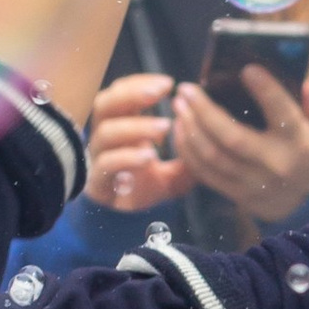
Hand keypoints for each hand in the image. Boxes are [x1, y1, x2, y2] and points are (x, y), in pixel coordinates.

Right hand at [88, 69, 186, 216]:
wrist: (122, 225)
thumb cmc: (143, 188)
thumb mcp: (173, 173)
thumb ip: (189, 159)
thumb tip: (210, 143)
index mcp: (119, 126)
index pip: (120, 94)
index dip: (139, 84)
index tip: (169, 83)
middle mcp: (104, 138)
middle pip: (105, 104)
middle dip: (132, 95)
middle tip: (161, 94)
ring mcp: (98, 159)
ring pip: (106, 133)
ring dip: (135, 126)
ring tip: (164, 128)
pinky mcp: (97, 182)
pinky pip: (106, 165)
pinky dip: (127, 158)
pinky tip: (149, 157)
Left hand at [167, 72, 308, 223]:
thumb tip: (302, 84)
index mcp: (300, 143)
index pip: (281, 113)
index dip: (264, 89)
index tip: (246, 70)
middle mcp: (276, 165)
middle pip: (231, 137)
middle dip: (203, 110)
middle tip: (186, 89)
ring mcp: (255, 185)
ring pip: (212, 157)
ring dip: (189, 129)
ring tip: (179, 107)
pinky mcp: (240, 197)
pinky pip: (206, 175)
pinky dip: (188, 152)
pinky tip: (182, 132)